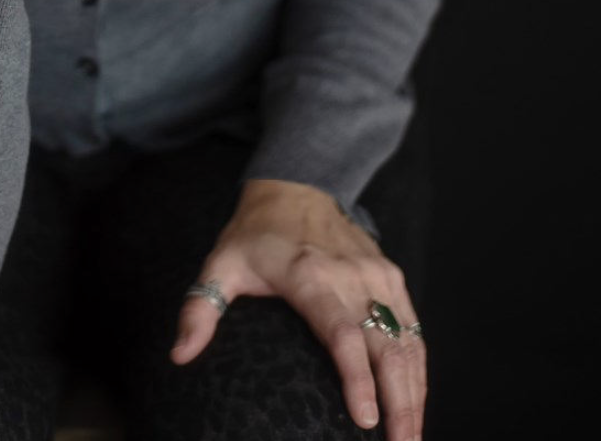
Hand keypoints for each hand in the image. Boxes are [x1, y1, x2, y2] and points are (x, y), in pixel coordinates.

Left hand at [171, 179, 425, 440]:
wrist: (296, 185)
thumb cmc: (255, 233)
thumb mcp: (220, 264)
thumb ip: (200, 309)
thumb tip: (181, 355)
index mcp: (308, 275)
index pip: (340, 333)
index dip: (356, 378)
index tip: (364, 419)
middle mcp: (350, 276)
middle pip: (384, 346)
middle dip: (398, 402)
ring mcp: (376, 276)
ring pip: (407, 341)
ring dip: (415, 392)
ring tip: (412, 437)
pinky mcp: (391, 276)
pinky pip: (413, 328)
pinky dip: (419, 368)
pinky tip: (417, 401)